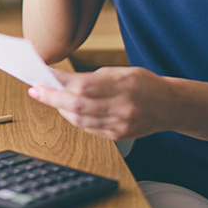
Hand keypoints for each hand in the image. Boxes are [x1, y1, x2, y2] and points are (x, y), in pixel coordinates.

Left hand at [28, 67, 177, 139]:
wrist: (171, 106)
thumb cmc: (145, 84)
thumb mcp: (122, 72)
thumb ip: (94, 77)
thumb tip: (62, 80)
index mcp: (125, 84)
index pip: (83, 85)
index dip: (59, 82)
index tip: (42, 77)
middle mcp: (123, 106)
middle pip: (78, 105)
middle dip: (52, 98)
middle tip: (36, 91)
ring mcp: (121, 124)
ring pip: (80, 120)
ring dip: (61, 109)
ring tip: (50, 98)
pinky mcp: (118, 135)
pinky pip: (88, 128)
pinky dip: (74, 118)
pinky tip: (68, 110)